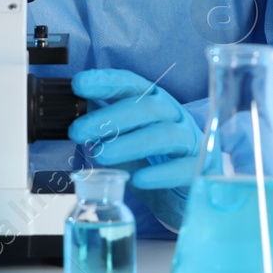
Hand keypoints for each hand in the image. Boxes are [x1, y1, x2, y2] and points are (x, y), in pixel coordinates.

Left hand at [70, 68, 202, 230]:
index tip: (78, 84)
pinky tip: (139, 179)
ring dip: (130, 143)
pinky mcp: (199, 168)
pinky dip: (160, 173)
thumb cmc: (151, 158)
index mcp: (153, 100)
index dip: (105, 81)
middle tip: (78, 131)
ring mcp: (189, 140)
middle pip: (146, 107)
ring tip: (101, 155)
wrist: (182, 192)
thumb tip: (73, 109)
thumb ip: (103, 123)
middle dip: (109, 118)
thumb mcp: (125, 137)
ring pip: (163, 135)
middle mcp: (173, 115)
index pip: (130, 83)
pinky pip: (182, 168)